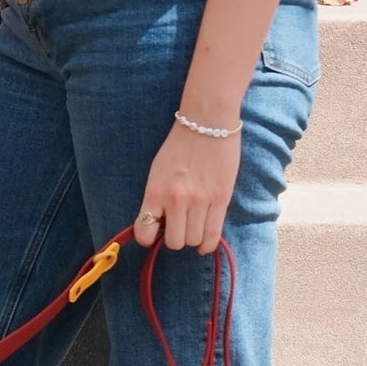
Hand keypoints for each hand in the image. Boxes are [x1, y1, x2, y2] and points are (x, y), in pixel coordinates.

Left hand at [134, 121, 240, 253]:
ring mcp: (199, 200)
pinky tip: (205, 244)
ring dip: (193, 238)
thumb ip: (155, 198)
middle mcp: (176, 200)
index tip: (155, 233)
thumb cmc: (180, 146)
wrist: (208, 120)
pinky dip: (208, 245)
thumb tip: (158, 226)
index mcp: (155, 193)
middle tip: (180, 226)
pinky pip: (212, 235)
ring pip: (193, 240)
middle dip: (175, 238)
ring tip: (194, 227)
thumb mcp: (157, 172)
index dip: (149, 238)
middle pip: (174, 242)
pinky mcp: (221, 198)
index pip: (145, 234)